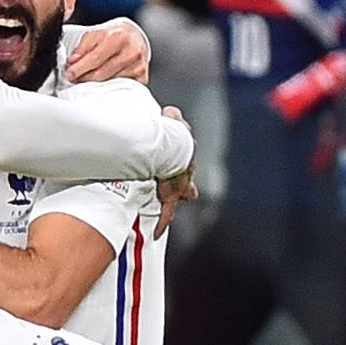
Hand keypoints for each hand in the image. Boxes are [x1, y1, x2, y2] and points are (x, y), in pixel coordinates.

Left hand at [65, 18, 149, 83]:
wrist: (134, 36)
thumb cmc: (113, 35)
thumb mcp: (95, 34)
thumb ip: (82, 47)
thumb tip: (72, 62)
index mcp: (119, 37)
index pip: (95, 58)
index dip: (79, 68)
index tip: (69, 74)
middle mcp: (131, 52)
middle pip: (102, 73)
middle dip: (84, 77)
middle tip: (74, 78)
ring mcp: (138, 66)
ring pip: (109, 82)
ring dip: (94, 83)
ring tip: (87, 77)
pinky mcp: (142, 77)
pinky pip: (120, 87)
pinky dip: (108, 86)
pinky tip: (103, 82)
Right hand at [154, 105, 197, 237]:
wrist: (174, 149)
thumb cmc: (174, 134)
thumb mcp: (175, 123)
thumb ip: (173, 117)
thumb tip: (170, 110)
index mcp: (185, 160)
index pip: (186, 168)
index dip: (183, 171)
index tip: (180, 176)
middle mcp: (186, 177)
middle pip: (188, 189)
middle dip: (184, 192)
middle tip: (179, 195)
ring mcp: (179, 188)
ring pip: (178, 202)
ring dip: (171, 206)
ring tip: (164, 215)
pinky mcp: (170, 197)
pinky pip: (166, 214)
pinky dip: (162, 223)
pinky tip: (158, 233)